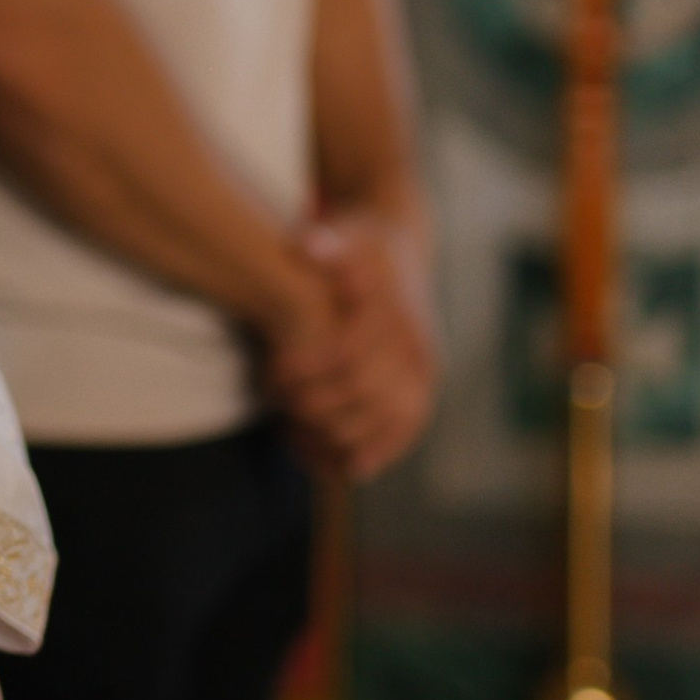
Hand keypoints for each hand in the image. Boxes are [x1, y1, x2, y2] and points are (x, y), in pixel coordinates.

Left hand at [270, 208, 438, 480]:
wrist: (400, 247)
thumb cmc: (360, 241)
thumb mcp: (345, 231)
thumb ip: (324, 241)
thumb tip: (309, 244)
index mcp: (396, 311)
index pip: (350, 353)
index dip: (308, 369)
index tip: (273, 373)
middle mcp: (418, 345)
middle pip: (365, 393)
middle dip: (318, 404)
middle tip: (278, 408)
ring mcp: (425, 370)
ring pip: (389, 421)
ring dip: (346, 437)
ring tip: (302, 441)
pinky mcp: (424, 388)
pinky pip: (407, 430)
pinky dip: (380, 451)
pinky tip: (349, 468)